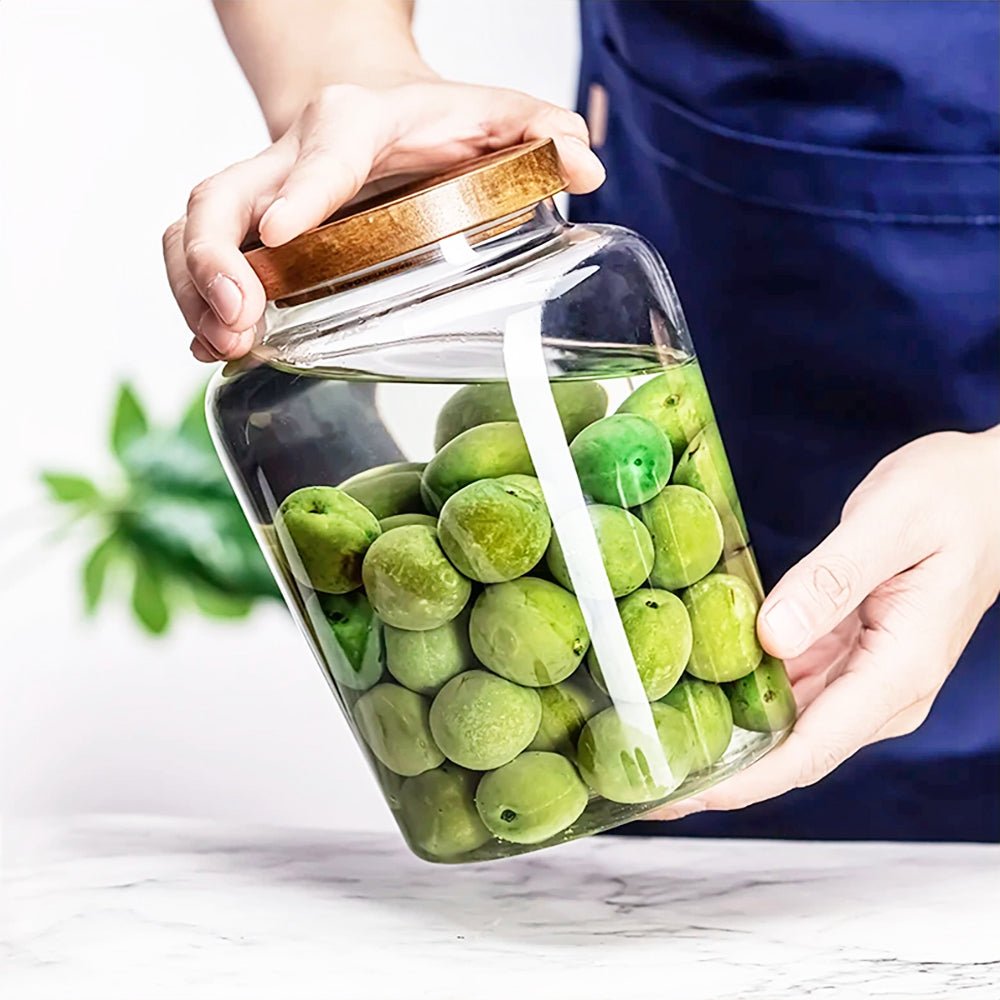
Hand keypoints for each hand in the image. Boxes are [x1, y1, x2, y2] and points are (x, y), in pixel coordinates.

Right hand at [162, 79, 604, 362]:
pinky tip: (218, 351)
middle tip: (239, 323)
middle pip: (221, 198)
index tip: (283, 232)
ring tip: (226, 349)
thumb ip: (538, 130)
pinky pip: (201, 265)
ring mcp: (261, 199)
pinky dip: (201, 308)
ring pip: (193, 233)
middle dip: (213, 261)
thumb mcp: (489, 114)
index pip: (322, 151)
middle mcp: (288, 158)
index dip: (300, 189)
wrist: (366, 103)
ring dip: (197, 295)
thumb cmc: (428, 120)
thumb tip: (585, 162)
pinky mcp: (250, 236)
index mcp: (353, 124)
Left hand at [652, 427, 999, 819]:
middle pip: (794, 753)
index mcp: (899, 669)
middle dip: (724, 774)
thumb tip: (771, 638)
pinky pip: (791, 689)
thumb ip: (831, 581)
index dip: (747, 779)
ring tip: (660, 750)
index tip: (689, 794)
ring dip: (729, 743)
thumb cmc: (953, 499)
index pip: (813, 749)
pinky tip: (698, 694)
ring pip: (789, 727)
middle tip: (651, 786)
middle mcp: (884, 688)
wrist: (988, 489)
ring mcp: (866, 674)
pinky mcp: (849, 653)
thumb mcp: (890, 526)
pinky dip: (745, 699)